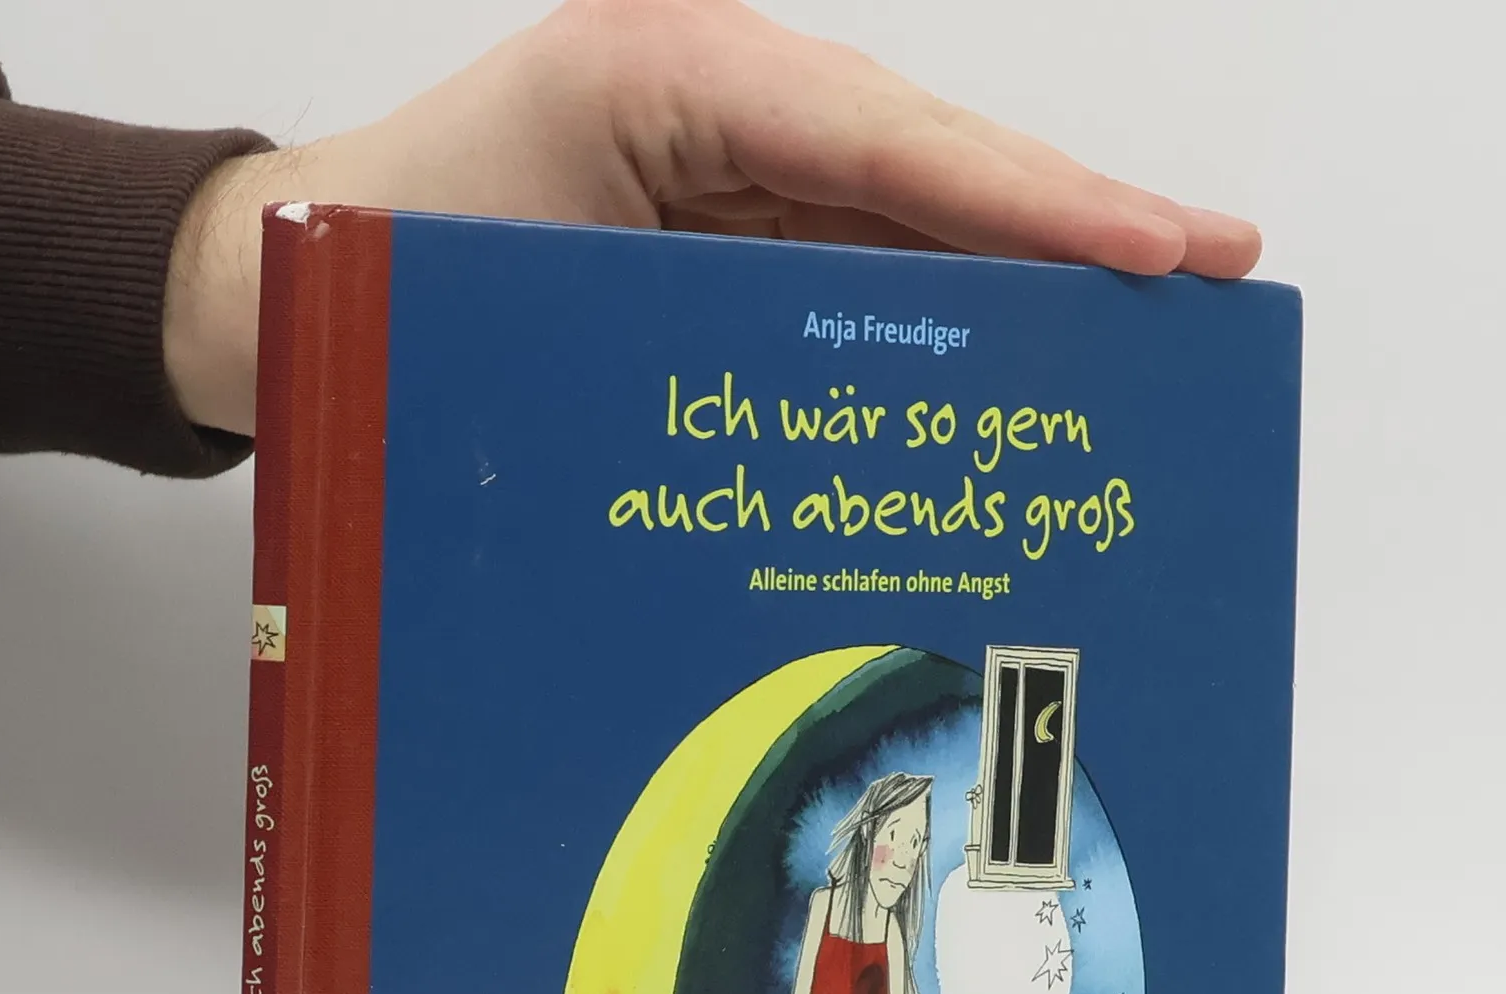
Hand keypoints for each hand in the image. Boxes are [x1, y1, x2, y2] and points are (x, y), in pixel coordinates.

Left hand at [164, 0, 1262, 435]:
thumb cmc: (387, 270)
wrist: (289, 294)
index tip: (1160, 249)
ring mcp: (727, 170)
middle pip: (929, 171)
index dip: (1034, 202)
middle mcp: (721, 106)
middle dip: (1071, 230)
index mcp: (676, 76)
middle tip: (1216, 277)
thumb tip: (861, 405)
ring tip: (1152, 331)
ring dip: (1022, 286)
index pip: (888, 143)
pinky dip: (937, 327)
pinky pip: (852, 276)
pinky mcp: (723, 234)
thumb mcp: (530, 284)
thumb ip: (686, 322)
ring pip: (905, 227)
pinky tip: (1016, 370)